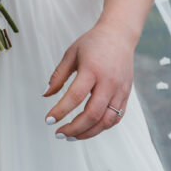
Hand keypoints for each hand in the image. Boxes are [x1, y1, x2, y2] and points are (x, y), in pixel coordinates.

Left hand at [42, 23, 135, 139]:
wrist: (119, 35)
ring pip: (106, 120)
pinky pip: (116, 117)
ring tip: (72, 136)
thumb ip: (58, 76)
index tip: (48, 120)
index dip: (60, 111)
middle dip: (74, 129)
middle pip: (92, 114)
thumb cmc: (92, 43)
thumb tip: (45, 95)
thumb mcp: (71, 54)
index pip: (75, 96)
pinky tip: (88, 128)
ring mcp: (120, 90)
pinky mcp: (126, 94)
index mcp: (92, 69)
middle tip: (59, 134)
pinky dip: (102, 127)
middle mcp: (109, 82)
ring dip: (88, 132)